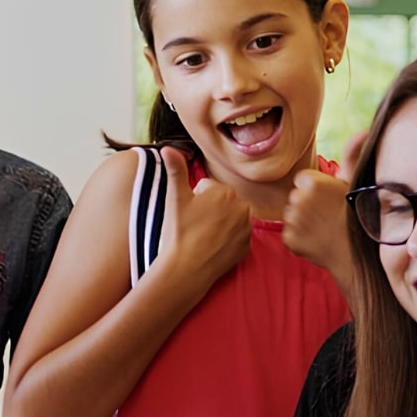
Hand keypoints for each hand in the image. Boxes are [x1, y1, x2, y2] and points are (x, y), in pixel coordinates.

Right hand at [153, 146, 250, 295]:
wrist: (187, 268)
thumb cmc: (179, 232)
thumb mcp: (175, 198)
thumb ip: (175, 170)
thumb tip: (168, 148)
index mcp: (225, 192)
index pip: (208, 188)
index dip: (196, 200)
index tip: (190, 214)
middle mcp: (242, 207)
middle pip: (222, 202)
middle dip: (210, 210)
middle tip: (196, 225)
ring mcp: (247, 229)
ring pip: (230, 219)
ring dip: (220, 224)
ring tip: (204, 236)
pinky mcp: (248, 247)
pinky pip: (237, 237)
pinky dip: (227, 240)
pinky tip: (214, 247)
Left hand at [283, 131, 366, 291]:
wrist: (357, 256)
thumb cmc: (359, 218)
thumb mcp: (356, 184)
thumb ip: (353, 155)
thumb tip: (363, 131)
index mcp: (312, 182)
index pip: (303, 181)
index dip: (317, 190)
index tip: (331, 200)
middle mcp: (297, 199)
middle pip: (296, 197)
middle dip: (308, 204)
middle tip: (329, 215)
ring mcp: (292, 222)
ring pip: (291, 215)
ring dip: (303, 220)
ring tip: (324, 228)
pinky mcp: (289, 240)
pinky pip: (289, 233)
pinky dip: (300, 238)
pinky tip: (317, 239)